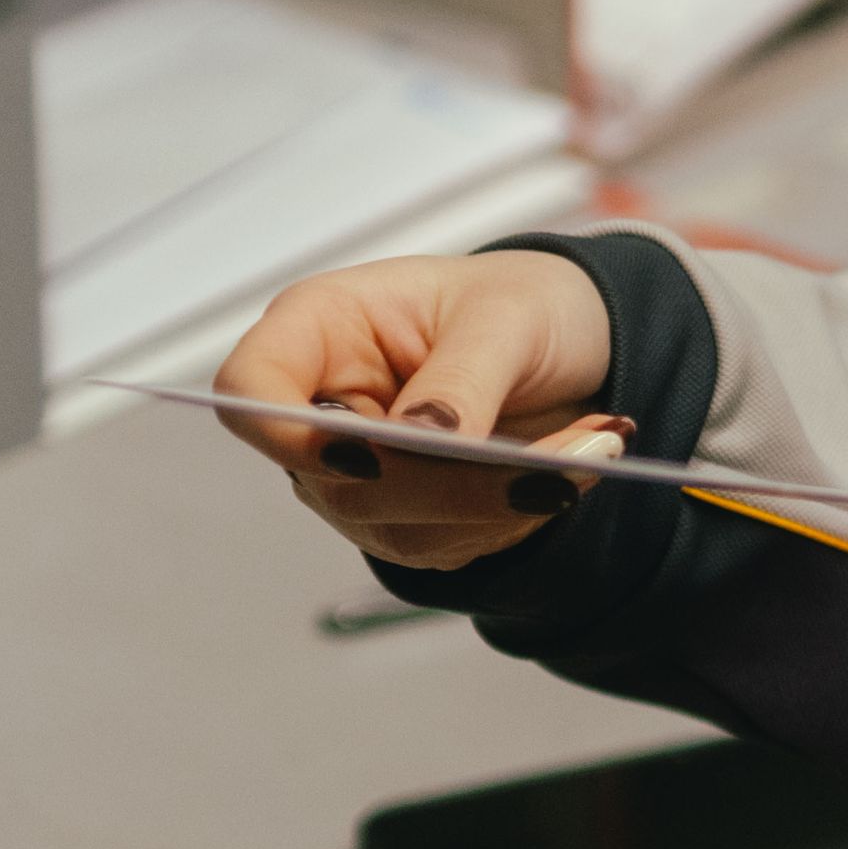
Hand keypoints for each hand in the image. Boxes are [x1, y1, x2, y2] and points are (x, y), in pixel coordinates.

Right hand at [215, 245, 625, 576]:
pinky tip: (576, 470)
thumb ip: (460, 378)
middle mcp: (324, 407)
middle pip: (335, 482)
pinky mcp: (405, 516)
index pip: (251, 392)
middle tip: (556, 467)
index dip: (288, 434)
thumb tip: (422, 443)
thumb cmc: (523, 303)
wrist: (573, 342)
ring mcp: (357, 472)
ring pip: (397, 526)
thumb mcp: (506, 318)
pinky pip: (447, 545)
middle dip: (452, 485)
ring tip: (596, 447)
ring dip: (503, 503)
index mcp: (320, 329)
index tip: (370, 452)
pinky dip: (518, 517)